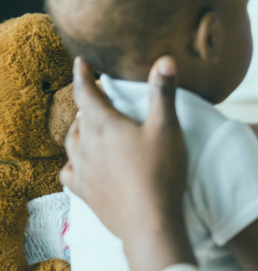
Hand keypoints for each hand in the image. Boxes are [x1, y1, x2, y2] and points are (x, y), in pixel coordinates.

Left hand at [60, 56, 196, 270]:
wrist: (149, 219)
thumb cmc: (160, 170)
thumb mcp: (167, 126)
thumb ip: (163, 92)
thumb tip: (165, 59)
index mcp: (104, 124)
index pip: (85, 91)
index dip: (82, 74)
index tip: (80, 61)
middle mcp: (86, 144)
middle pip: (79, 117)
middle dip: (86, 103)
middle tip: (95, 95)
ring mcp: (82, 169)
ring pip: (72, 142)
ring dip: (79, 129)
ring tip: (87, 124)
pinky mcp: (84, 191)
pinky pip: (69, 170)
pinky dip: (74, 161)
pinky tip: (81, 163)